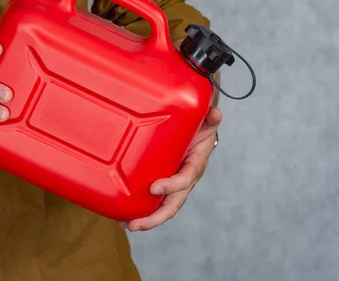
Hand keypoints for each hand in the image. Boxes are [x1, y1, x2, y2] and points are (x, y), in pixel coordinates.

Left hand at [118, 106, 221, 230]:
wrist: (198, 135)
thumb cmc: (200, 129)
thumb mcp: (206, 122)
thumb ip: (211, 118)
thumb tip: (215, 114)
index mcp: (196, 164)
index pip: (185, 179)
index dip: (171, 186)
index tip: (154, 188)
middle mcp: (186, 180)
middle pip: (173, 204)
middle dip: (155, 217)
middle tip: (135, 224)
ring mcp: (175, 186)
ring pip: (163, 208)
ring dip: (145, 219)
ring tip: (125, 224)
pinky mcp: (164, 186)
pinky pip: (154, 201)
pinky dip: (141, 210)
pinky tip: (124, 215)